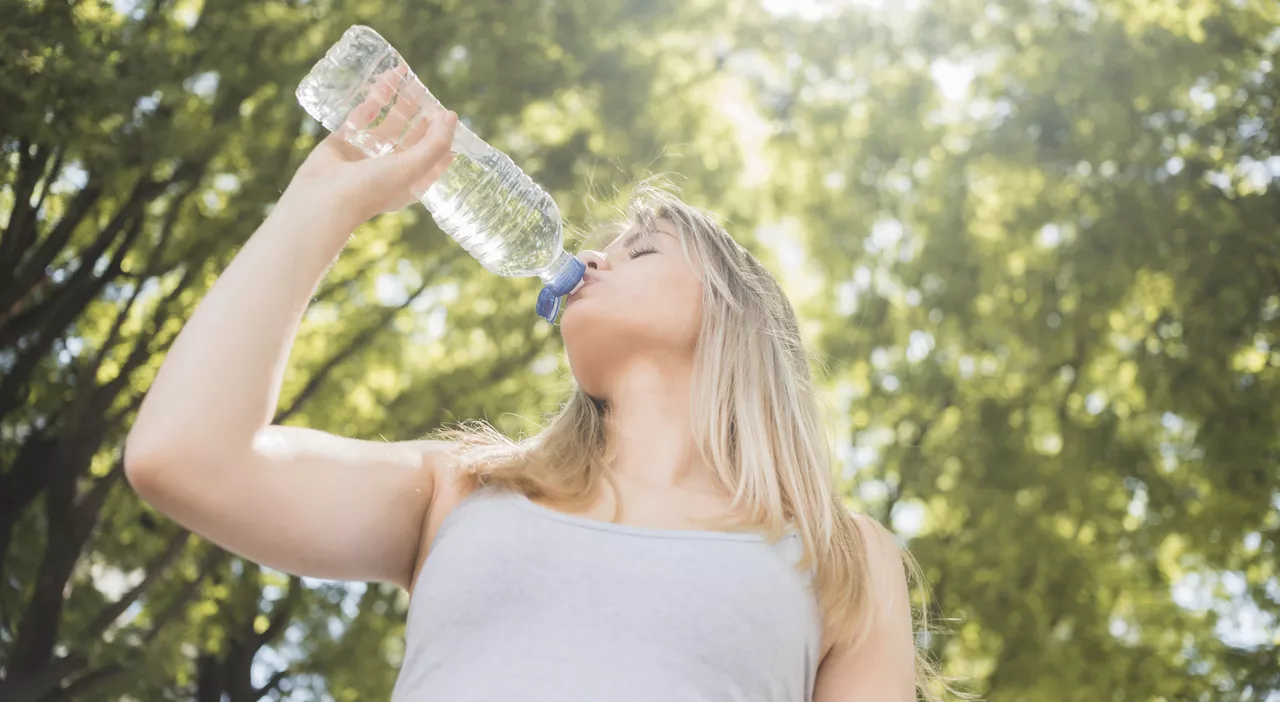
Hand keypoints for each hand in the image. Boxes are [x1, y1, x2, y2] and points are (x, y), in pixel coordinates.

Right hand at [282, 91, 457, 230]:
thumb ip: (436, 143)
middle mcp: (390, 168)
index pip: (433, 157)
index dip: (442, 137)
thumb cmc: (372, 188)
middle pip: (410, 136)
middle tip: (426, 91)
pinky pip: (360, 117)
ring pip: (386, 123)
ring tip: (404, 77)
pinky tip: (382, 83)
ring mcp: (366, 155)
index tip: (449, 115)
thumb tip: (451, 117)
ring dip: (396, 102)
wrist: (324, 197)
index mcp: (410, 181)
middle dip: (419, 114)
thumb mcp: (414, 167)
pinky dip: (371, 101)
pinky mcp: (344, 141)